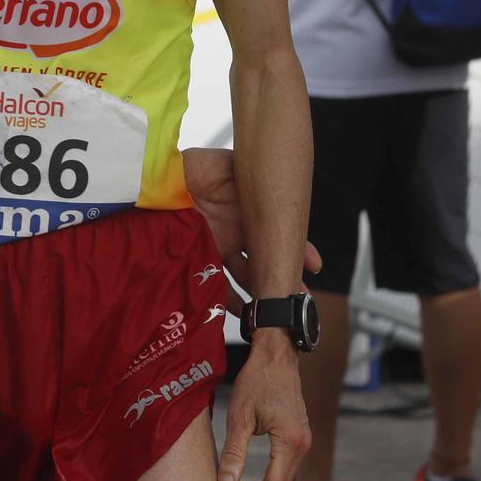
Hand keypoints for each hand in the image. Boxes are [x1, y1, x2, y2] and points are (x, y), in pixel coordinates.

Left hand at [182, 147, 321, 314]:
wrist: (167, 176)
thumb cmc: (202, 168)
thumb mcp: (239, 170)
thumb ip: (262, 186)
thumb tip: (292, 200)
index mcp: (251, 214)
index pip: (280, 236)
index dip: (299, 250)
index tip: (313, 265)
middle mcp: (238, 234)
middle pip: (266, 262)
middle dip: (284, 281)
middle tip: (297, 298)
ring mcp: (220, 248)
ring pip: (246, 277)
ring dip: (260, 294)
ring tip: (274, 309)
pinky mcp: (200, 259)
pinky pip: (217, 285)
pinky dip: (231, 301)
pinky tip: (245, 312)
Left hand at [219, 338, 311, 480]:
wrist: (276, 354)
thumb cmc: (257, 380)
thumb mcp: (239, 416)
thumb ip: (233, 453)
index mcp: (290, 442)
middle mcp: (302, 444)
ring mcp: (303, 440)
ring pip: (285, 478)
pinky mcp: (298, 435)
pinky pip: (286, 466)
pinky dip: (270, 478)